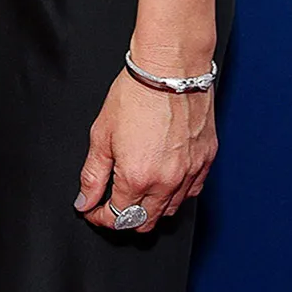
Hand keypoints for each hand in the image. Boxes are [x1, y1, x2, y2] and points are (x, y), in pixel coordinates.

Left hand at [75, 69, 216, 234]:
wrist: (170, 69)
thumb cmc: (136, 94)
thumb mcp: (101, 134)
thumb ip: (93, 174)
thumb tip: (85, 200)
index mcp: (138, 177)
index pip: (118, 217)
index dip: (100, 217)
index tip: (93, 209)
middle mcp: (168, 182)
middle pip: (144, 221)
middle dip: (124, 218)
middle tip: (111, 203)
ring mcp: (190, 173)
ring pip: (170, 211)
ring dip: (149, 208)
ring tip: (135, 190)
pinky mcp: (206, 161)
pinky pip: (192, 192)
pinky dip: (175, 194)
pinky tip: (163, 180)